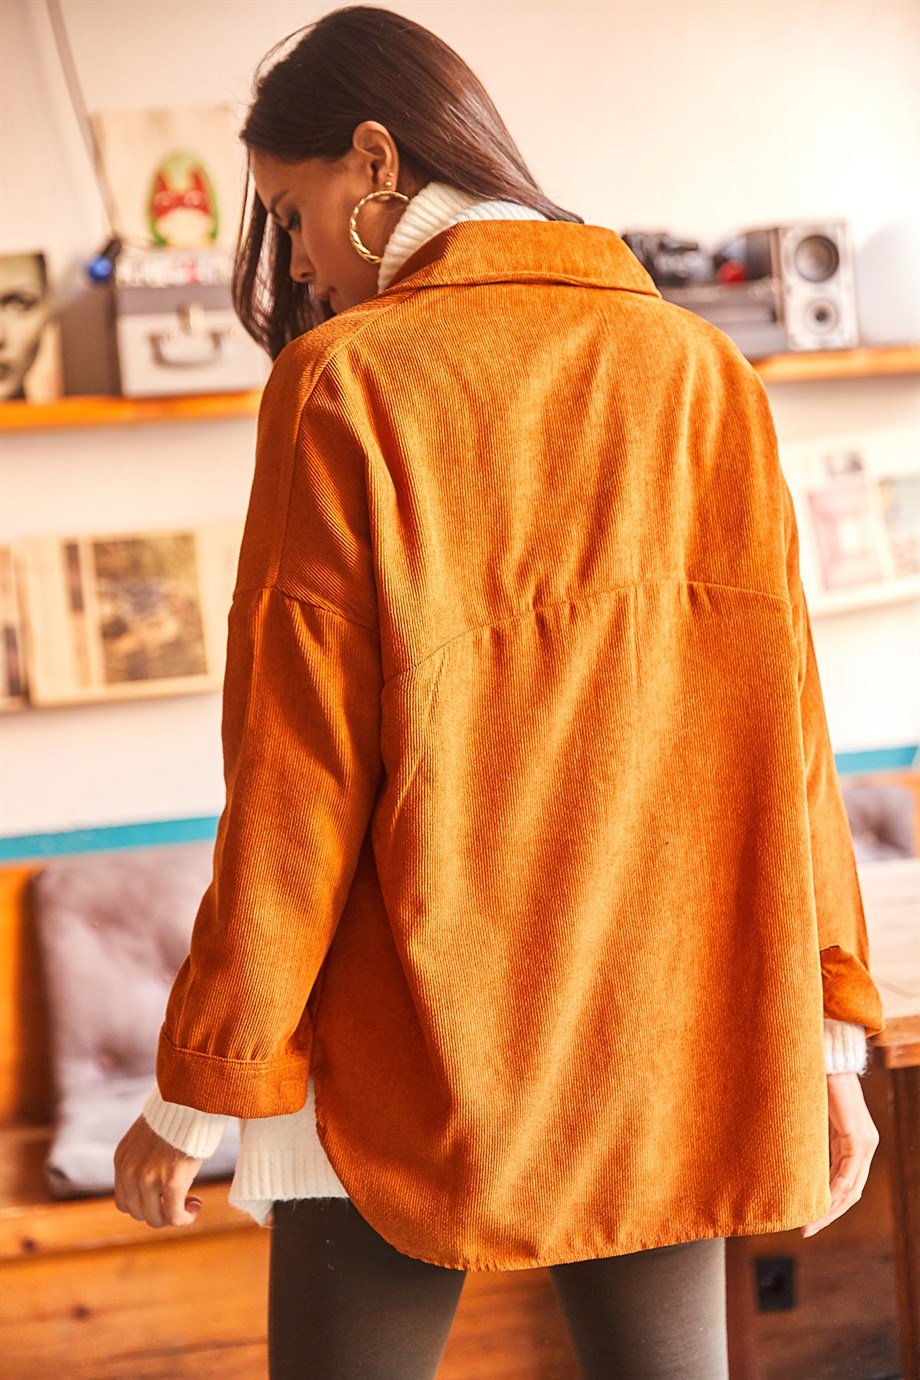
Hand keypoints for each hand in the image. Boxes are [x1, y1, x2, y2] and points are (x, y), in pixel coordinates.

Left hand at [113, 1115, 203, 1227]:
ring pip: (155, 1218)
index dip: (145, 1205)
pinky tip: (196, 1205)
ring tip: (191, 1203)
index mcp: (122, 1160)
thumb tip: (156, 1176)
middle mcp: (130, 1172)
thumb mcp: (148, 1137)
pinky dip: (185, 1217)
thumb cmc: (176, 1114)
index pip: (124, 1201)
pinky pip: (174, 1215)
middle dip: (160, 1212)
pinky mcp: (171, 1182)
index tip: (165, 1198)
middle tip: (181, 1202)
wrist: (190, 1099)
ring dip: (173, 1216)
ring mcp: (148, 1178)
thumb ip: (144, 1157)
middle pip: (138, 1213)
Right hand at [800, 1072, 879, 1236]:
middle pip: (851, 1192)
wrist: (826, 1057)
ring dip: (830, 1209)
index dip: (829, 1204)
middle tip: (807, 1230)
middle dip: (829, 1214)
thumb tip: (785, 1153)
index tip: (808, 1220)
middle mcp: (866, 1144)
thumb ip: (808, 1137)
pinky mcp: (859, 1136)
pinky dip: (833, 1192)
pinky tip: (820, 1205)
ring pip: (851, 1187)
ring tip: (809, 1225)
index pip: (845, 1182)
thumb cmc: (813, 1080)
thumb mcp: (810, 1118)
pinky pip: (847, 1174)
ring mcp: (865, 1141)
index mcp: (854, 1140)